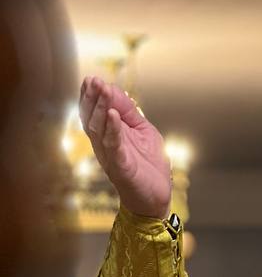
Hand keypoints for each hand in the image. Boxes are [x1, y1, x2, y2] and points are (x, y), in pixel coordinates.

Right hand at [79, 77, 171, 219]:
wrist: (157, 197)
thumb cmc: (148, 165)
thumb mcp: (142, 131)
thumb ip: (129, 112)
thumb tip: (114, 89)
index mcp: (108, 136)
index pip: (93, 113)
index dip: (91, 96)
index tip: (91, 79)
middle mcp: (104, 145)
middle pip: (92, 118)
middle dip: (92, 98)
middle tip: (93, 81)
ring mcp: (111, 156)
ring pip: (99, 130)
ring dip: (101, 108)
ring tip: (103, 91)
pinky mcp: (121, 167)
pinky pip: (113, 146)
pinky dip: (113, 130)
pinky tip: (113, 115)